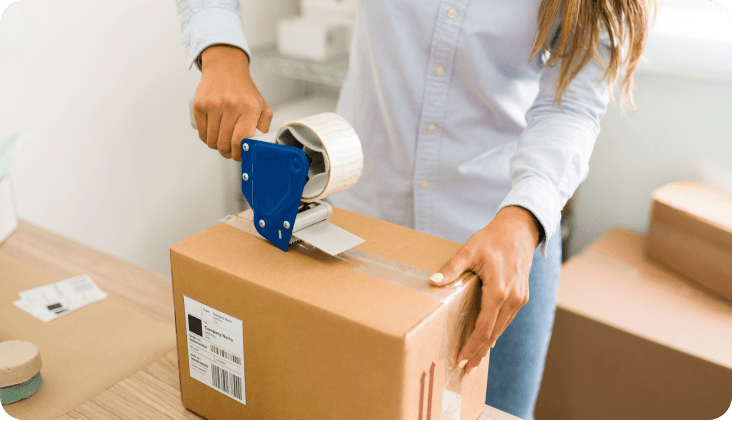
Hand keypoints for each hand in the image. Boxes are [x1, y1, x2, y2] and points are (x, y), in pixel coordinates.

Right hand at [192, 45, 272, 160]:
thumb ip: (263, 128)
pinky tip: (213, 132)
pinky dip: (207, 138)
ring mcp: (213, 105)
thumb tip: (258, 147)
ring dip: (216, 146)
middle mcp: (231, 105)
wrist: (225, 67)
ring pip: (211, 141)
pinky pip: (201, 133)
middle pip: (224, 143)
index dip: (239, 153)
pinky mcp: (199, 105)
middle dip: (227, 152)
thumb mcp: (262, 106)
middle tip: (230, 151)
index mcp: (249, 107)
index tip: (239, 155)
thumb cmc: (244, 90)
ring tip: (222, 140)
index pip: (241, 139)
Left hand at [429, 206, 539, 373]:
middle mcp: (512, 299)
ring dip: (488, 345)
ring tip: (474, 360)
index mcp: (498, 291)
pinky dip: (496, 331)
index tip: (461, 359)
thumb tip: (433, 281)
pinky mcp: (522, 296)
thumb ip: (452, 268)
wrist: (519, 230)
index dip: (472, 346)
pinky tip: (488, 340)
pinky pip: (507, 319)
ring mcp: (519, 299)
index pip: (484, 327)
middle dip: (479, 352)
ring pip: (501, 328)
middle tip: (465, 369)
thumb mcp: (469, 251)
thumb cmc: (492, 239)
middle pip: (494, 333)